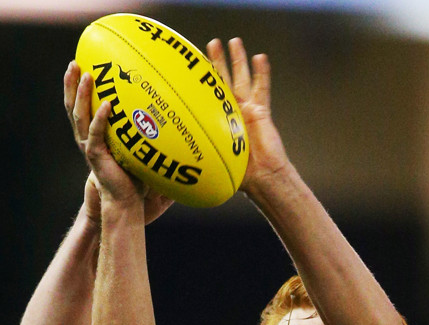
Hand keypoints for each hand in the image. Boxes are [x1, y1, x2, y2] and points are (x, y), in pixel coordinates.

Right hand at [66, 61, 172, 223]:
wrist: (126, 202)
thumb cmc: (135, 178)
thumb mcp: (137, 148)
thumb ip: (143, 131)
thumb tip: (168, 113)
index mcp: (94, 136)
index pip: (81, 108)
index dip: (77, 89)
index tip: (81, 66)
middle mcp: (87, 139)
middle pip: (73, 107)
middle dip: (71, 85)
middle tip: (74, 62)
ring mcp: (89, 147)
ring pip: (79, 117)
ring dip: (81, 95)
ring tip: (87, 75)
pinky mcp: (95, 156)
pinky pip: (96, 134)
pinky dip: (100, 119)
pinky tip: (106, 105)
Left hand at [205, 37, 289, 192]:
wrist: (262, 177)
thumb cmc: (238, 175)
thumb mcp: (210, 161)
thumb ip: (195, 152)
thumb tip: (166, 156)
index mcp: (217, 121)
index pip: (206, 95)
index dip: (199, 81)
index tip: (190, 64)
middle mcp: (231, 112)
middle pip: (223, 80)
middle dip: (218, 61)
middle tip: (212, 43)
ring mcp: (247, 110)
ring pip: (242, 79)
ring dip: (238, 60)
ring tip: (234, 42)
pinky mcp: (261, 112)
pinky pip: (262, 88)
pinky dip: (262, 73)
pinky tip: (260, 57)